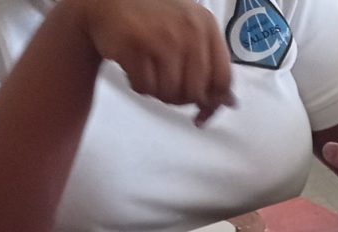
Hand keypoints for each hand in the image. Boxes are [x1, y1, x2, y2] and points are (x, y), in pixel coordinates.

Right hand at [68, 0, 235, 122]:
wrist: (107, 2)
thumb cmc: (151, 21)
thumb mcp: (189, 32)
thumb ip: (210, 64)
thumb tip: (230, 103)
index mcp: (206, 25)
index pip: (223, 78)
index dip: (214, 103)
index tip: (202, 114)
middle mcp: (189, 30)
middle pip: (195, 92)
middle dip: (180, 98)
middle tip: (165, 86)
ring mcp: (163, 37)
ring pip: (170, 93)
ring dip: (158, 92)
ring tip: (149, 72)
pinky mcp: (137, 47)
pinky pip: (146, 88)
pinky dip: (139, 86)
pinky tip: (135, 68)